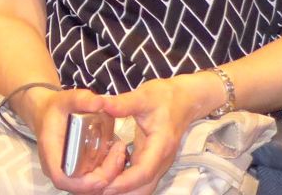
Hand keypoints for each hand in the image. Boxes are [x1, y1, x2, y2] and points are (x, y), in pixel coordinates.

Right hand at [22, 87, 128, 193]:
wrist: (45, 113)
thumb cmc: (54, 108)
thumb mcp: (65, 98)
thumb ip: (80, 98)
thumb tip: (100, 101)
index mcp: (51, 155)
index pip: (65, 179)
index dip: (86, 182)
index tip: (107, 169)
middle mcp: (58, 170)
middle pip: (83, 187)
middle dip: (106, 175)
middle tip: (120, 152)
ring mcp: (67, 175)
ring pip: (90, 187)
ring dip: (108, 174)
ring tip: (120, 152)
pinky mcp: (76, 174)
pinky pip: (92, 181)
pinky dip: (106, 172)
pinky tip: (114, 155)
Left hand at [98, 73, 212, 194]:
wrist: (185, 99)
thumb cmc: (165, 97)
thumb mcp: (144, 96)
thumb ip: (123, 103)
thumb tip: (101, 104)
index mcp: (160, 146)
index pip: (144, 172)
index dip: (125, 182)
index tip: (106, 185)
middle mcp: (161, 160)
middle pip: (143, 187)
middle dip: (121, 190)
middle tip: (96, 185)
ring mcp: (158, 163)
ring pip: (143, 187)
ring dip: (124, 188)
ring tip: (100, 182)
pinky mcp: (152, 161)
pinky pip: (140, 178)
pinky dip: (126, 181)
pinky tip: (109, 173)